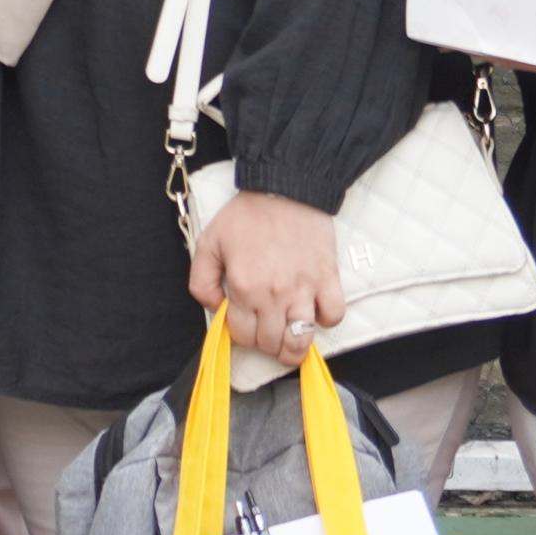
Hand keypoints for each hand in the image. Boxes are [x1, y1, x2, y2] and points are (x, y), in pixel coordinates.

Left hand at [190, 191, 344, 369]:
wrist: (284, 188)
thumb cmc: (246, 215)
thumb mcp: (208, 243)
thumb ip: (201, 281)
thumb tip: (215, 308)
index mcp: (245, 287)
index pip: (243, 335)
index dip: (240, 335)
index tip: (243, 325)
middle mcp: (275, 294)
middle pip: (272, 343)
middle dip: (265, 344)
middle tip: (265, 331)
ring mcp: (305, 289)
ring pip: (303, 340)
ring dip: (294, 346)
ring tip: (289, 340)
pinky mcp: (328, 279)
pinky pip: (334, 316)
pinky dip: (326, 320)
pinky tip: (314, 311)